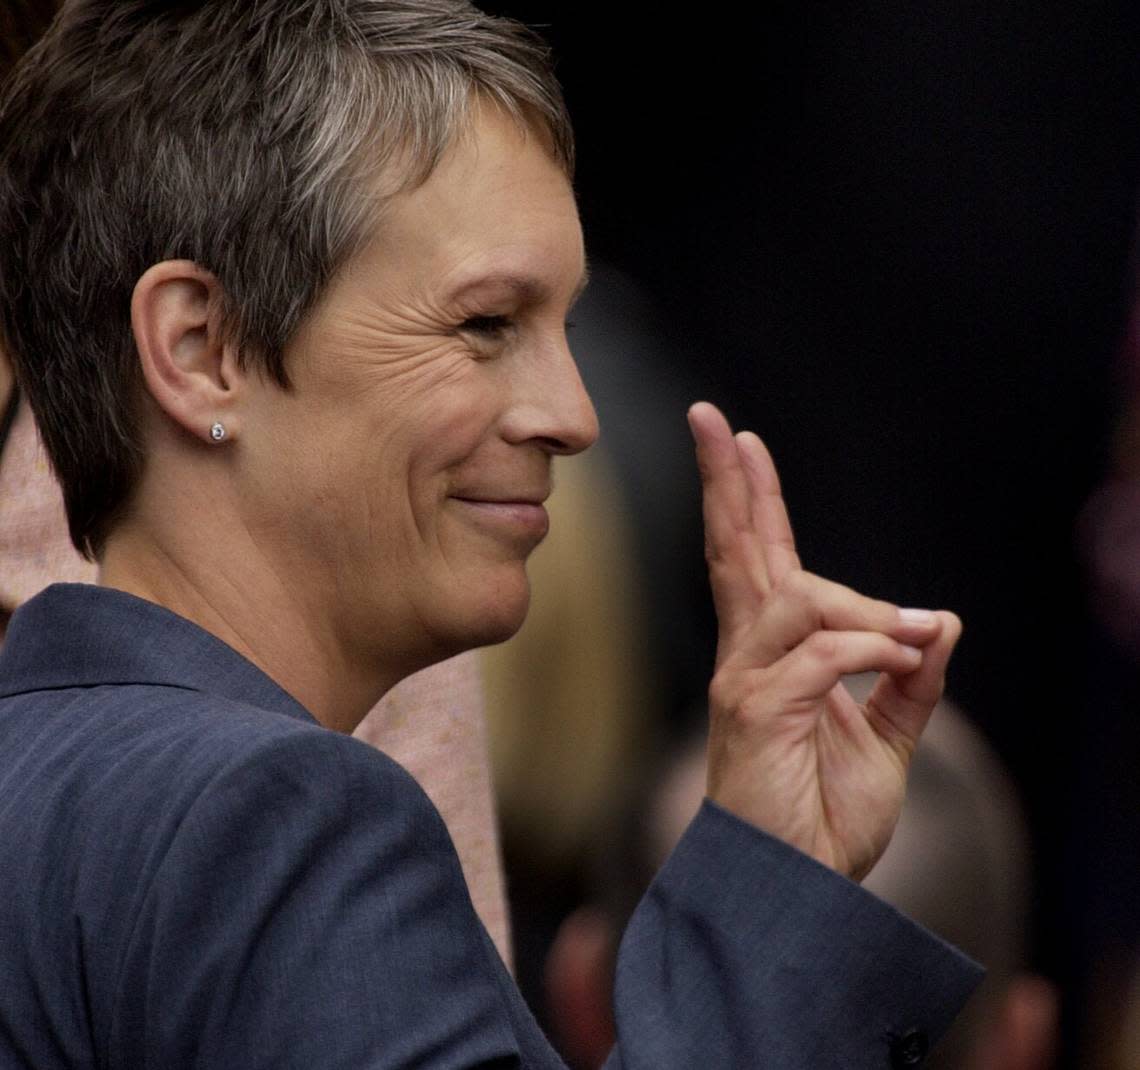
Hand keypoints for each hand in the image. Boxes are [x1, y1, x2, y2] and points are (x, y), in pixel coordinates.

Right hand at [689, 401, 960, 879]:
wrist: (799, 886)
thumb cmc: (824, 815)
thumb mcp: (889, 739)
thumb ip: (909, 680)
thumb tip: (938, 621)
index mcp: (774, 655)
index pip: (756, 559)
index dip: (749, 499)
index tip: (739, 443)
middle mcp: (747, 655)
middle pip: (734, 549)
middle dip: (726, 481)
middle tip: (708, 417)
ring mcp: (743, 680)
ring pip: (796, 594)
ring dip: (865, 608)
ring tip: (907, 640)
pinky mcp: (753, 710)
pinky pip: (821, 651)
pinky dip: (870, 650)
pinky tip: (899, 662)